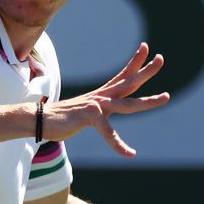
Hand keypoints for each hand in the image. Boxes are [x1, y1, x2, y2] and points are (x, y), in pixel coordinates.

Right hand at [41, 42, 169, 156]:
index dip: (134, 62)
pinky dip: (119, 145)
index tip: (146, 48)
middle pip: (129, 82)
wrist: (38, 119)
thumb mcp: (82, 110)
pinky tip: (130, 154)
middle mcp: (101, 97)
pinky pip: (108, 133)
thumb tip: (98, 113)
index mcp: (101, 95)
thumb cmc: (60, 117)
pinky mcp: (89, 118)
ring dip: (148, 101)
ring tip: (166, 97)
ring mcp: (96, 106)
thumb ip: (94, 110)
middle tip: (160, 59)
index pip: (122, 75)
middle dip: (146, 71)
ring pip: (128, 103)